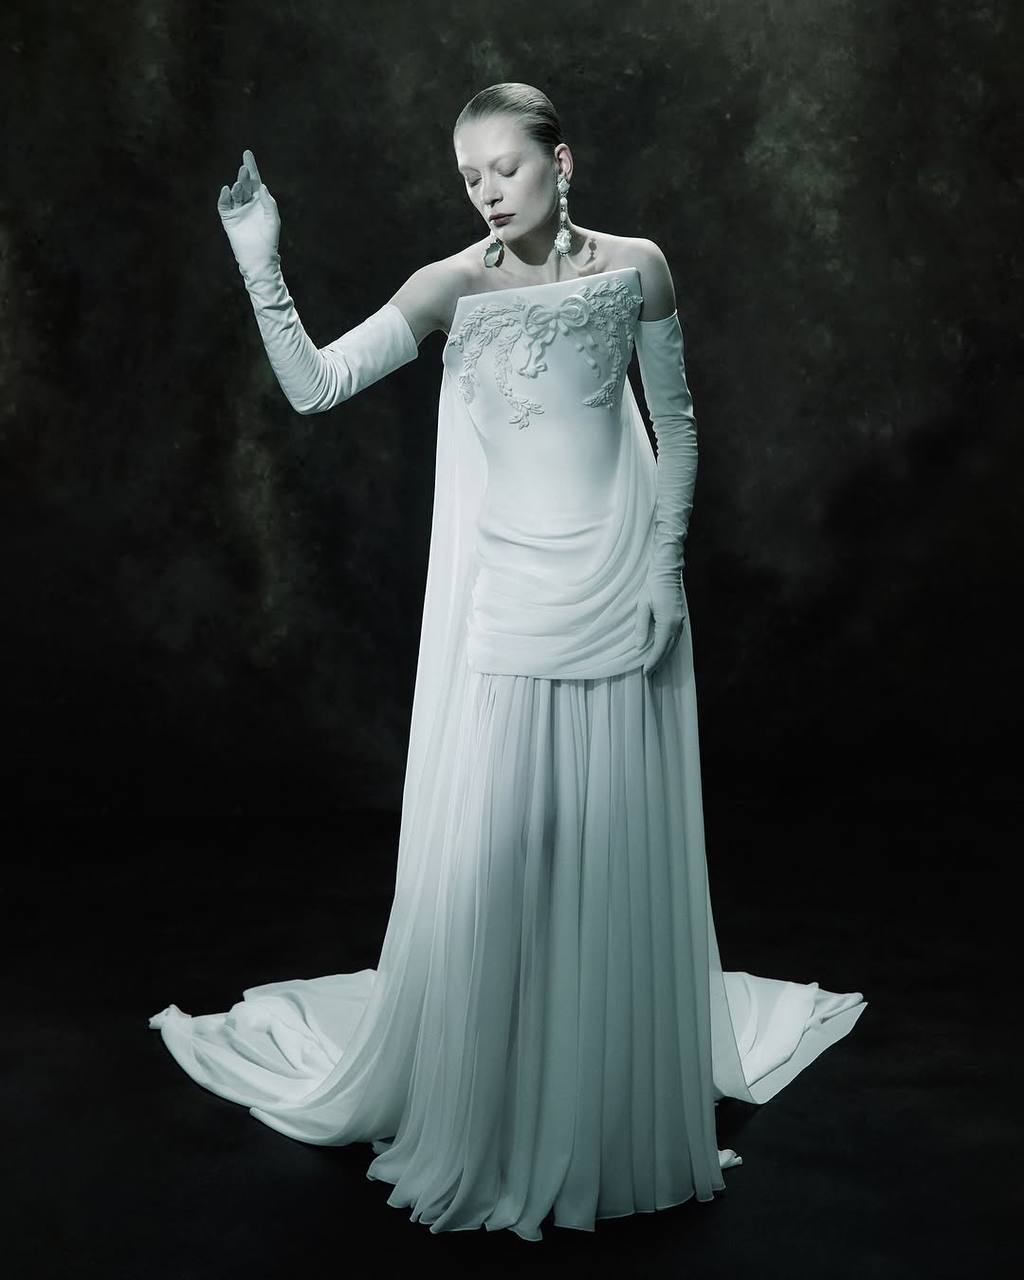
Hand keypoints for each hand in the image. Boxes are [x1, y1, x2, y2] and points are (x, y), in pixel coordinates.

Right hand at [216, 148, 280, 276]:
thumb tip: (261, 186)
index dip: (251, 167)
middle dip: (244, 176)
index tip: (247, 153)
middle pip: (244, 185)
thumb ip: (268, 203)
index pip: (254, 181)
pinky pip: (224, 205)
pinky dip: (224, 197)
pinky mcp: (228, 218)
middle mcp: (247, 203)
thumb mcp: (273, 220)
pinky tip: (227, 190)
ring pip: (235, 193)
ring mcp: (237, 210)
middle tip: (244, 170)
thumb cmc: (269, 240)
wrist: (259, 258)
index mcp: (259, 201)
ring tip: (238, 185)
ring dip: (236, 187)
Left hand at [634, 566, 686, 675]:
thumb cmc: (652, 586)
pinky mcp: (681, 617)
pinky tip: (663, 650)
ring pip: (674, 644)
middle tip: (650, 673)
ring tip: (655, 666)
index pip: (660, 648)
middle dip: (659, 662)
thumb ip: (642, 627)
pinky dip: (669, 647)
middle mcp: (677, 624)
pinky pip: (676, 637)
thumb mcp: (643, 606)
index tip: (646, 671)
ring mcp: (681, 621)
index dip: (653, 661)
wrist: (666, 571)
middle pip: (669, 649)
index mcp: (668, 622)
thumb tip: (640, 645)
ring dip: (665, 656)